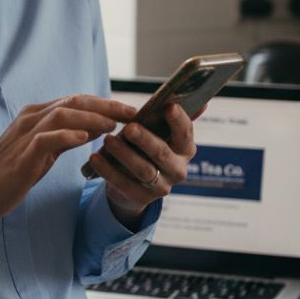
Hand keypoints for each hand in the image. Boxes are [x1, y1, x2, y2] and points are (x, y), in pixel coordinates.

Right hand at [0, 95, 136, 222]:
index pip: (77, 100)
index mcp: (38, 114)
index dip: (105, 103)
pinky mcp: (22, 154)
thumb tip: (96, 127)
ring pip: (62, 115)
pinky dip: (66, 136)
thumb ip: (67, 136)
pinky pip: (46, 140)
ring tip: (112, 125)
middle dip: (106, 106)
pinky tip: (85, 139)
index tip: (130, 110)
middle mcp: (32, 117)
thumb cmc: (14, 170)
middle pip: (74, 102)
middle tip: (132, 113)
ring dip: (91, 118)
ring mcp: (25, 134)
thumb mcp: (46, 150)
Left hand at [87, 103, 202, 227]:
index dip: (178, 120)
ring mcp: (161, 186)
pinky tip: (95, 157)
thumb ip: (173, 118)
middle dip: (145, 139)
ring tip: (108, 140)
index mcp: (185, 149)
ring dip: (124, 154)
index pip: (185, 133)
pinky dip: (108, 170)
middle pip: (162, 153)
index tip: (168, 106)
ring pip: (143, 169)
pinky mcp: (142, 198)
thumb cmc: (148, 149)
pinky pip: (123, 183)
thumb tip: (203, 101)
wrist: (135, 185)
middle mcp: (178, 169)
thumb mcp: (160, 134)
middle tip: (129, 127)